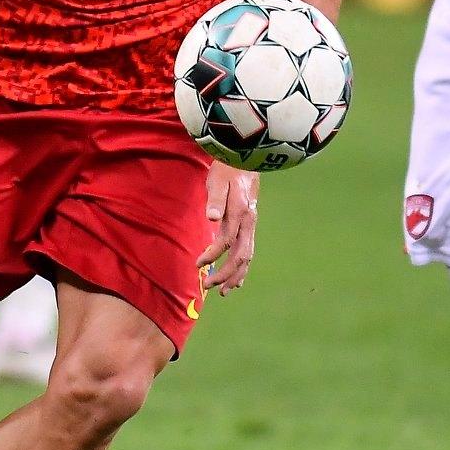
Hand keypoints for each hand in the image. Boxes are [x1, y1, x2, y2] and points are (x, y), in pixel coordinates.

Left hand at [197, 163, 258, 291]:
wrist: (244, 158)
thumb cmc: (227, 169)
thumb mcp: (218, 180)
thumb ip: (215, 199)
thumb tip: (212, 217)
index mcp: (240, 213)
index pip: (226, 241)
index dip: (212, 255)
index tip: (197, 264)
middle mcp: (249, 222)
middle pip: (240, 255)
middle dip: (225, 274)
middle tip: (208, 285)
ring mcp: (252, 225)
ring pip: (247, 256)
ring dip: (236, 275)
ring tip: (224, 291)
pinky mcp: (250, 225)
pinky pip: (249, 251)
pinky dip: (243, 268)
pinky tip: (237, 279)